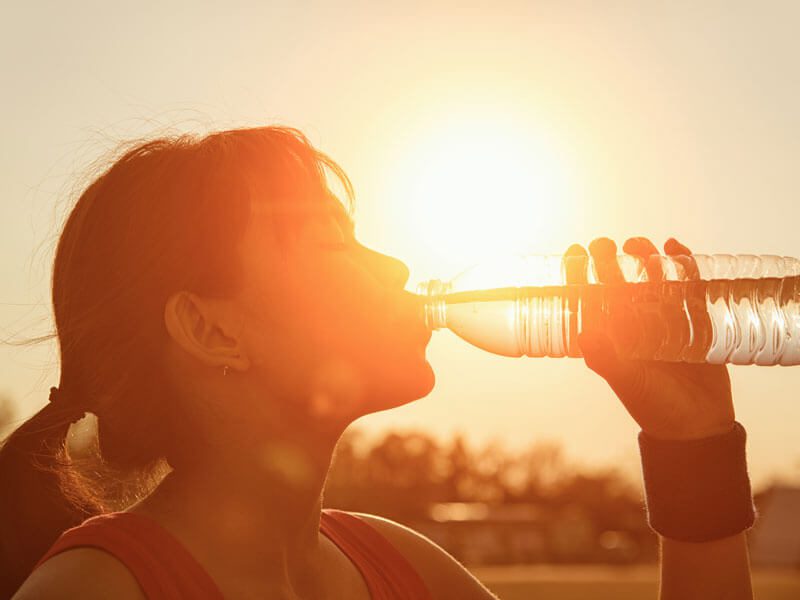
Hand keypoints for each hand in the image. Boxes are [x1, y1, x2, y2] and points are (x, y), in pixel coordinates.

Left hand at [566, 237, 734, 440]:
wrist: (696, 425)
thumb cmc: (653, 405)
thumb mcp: (626, 380)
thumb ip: (605, 357)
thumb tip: (585, 331)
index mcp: (611, 335)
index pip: (589, 297)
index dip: (578, 273)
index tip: (575, 252)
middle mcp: (633, 324)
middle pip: (619, 281)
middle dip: (610, 259)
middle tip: (604, 244)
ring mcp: (664, 319)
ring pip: (651, 278)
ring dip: (644, 257)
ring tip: (639, 244)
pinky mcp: (694, 320)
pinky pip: (687, 286)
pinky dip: (684, 265)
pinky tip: (676, 247)